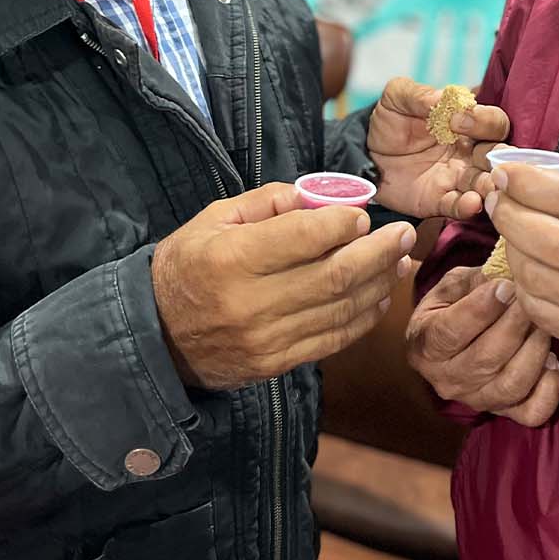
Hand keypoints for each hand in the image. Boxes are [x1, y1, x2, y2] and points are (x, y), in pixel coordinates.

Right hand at [152, 182, 417, 388]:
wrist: (155, 337)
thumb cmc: (186, 267)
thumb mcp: (211, 220)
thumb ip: (265, 203)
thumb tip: (317, 195)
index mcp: (231, 258)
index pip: (302, 238)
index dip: (342, 224)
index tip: (362, 213)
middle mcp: (251, 302)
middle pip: (334, 276)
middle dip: (378, 252)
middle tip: (403, 233)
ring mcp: (266, 339)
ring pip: (341, 309)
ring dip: (379, 283)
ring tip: (400, 260)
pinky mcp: (276, 364)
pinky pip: (333, 339)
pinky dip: (364, 317)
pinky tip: (380, 295)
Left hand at [367, 77, 509, 219]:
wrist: (367, 155)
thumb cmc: (390, 123)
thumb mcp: (397, 98)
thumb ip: (418, 94)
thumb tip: (442, 97)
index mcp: (466, 123)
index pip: (492, 121)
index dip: (483, 120)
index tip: (457, 120)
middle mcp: (469, 152)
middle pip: (497, 154)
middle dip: (499, 157)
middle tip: (489, 158)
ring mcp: (457, 178)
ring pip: (484, 182)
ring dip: (490, 184)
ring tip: (489, 186)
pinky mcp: (440, 200)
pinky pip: (459, 206)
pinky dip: (468, 206)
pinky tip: (471, 203)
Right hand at [405, 265, 558, 426]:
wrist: (451, 338)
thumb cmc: (452, 305)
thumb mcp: (453, 285)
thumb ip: (475, 281)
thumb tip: (506, 279)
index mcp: (425, 345)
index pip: (450, 332)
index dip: (481, 309)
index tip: (506, 286)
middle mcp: (446, 380)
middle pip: (485, 359)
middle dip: (514, 325)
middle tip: (531, 300)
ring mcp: (476, 399)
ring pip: (510, 385)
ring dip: (533, 352)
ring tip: (544, 324)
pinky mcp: (503, 411)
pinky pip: (532, 412)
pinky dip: (549, 389)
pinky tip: (552, 360)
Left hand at [485, 165, 558, 364]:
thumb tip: (530, 169)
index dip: (528, 183)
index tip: (504, 172)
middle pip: (546, 239)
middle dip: (508, 214)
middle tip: (497, 200)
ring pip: (535, 277)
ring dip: (511, 249)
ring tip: (512, 233)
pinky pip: (539, 312)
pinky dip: (524, 286)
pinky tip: (529, 268)